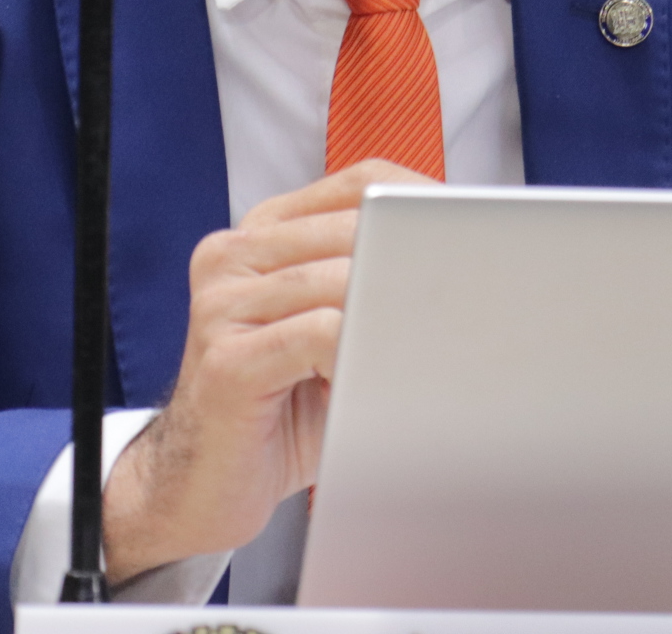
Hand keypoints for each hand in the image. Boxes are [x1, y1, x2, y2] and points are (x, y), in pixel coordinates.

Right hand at [99, 158, 431, 580]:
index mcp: (259, 237)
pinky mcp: (225, 361)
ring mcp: (220, 305)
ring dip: (395, 314)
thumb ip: (367, 286)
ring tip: (428, 344)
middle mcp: (231, 257)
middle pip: (354, 226)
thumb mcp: (329, 334)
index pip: (356, 183)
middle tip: (469, 295)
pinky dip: (363, 354)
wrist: (200, 486)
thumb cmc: (280, 410)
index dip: (422, 201)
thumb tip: (458, 265)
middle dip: (418, 262)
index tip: (471, 234)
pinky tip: (378, 378)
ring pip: (340, 278)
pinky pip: (318, 335)